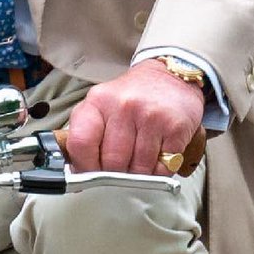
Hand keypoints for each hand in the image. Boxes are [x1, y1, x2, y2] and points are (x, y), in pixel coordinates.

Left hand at [64, 59, 204, 175]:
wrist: (170, 78)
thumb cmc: (132, 97)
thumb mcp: (101, 105)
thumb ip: (87, 134)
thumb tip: (79, 173)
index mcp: (98, 101)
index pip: (80, 143)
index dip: (84, 167)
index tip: (90, 175)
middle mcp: (123, 106)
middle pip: (111, 163)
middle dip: (115, 174)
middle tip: (121, 167)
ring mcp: (150, 117)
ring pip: (138, 170)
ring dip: (138, 175)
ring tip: (140, 158)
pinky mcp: (175, 128)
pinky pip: (162, 170)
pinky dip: (159, 172)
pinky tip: (158, 155)